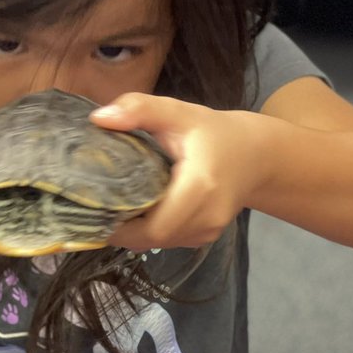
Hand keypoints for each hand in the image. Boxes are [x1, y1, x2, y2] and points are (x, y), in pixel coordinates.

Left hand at [91, 94, 263, 249]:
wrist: (255, 155)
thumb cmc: (213, 132)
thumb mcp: (178, 112)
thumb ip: (140, 109)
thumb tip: (99, 118)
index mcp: (200, 186)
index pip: (154, 226)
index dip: (122, 226)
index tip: (96, 208)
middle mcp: (207, 216)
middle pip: (153, 238)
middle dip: (123, 229)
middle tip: (98, 208)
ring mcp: (209, 231)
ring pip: (160, 243)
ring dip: (135, 232)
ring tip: (115, 208)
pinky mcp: (206, 237)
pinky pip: (170, 241)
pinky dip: (151, 231)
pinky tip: (139, 212)